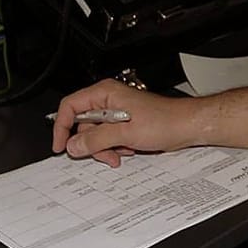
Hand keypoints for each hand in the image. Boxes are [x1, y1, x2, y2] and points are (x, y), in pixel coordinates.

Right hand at [50, 81, 205, 166]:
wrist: (186, 127)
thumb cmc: (165, 120)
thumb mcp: (125, 133)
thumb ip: (96, 139)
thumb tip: (74, 145)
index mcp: (104, 94)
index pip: (70, 107)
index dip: (62, 126)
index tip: (60, 145)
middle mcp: (108, 102)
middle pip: (82, 125)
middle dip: (92, 144)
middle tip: (105, 154)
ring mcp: (116, 114)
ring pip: (95, 136)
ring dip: (105, 149)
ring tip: (122, 152)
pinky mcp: (123, 125)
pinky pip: (108, 139)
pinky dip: (115, 149)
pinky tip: (129, 150)